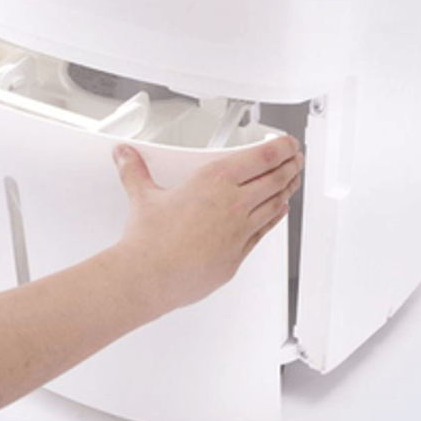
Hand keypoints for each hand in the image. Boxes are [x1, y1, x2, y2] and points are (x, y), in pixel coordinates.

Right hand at [112, 136, 303, 310]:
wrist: (150, 276)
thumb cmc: (149, 240)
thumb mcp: (142, 196)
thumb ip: (135, 171)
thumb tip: (125, 156)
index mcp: (215, 180)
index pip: (262, 157)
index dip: (282, 147)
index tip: (288, 143)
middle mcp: (233, 203)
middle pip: (275, 179)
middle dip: (290, 166)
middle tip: (295, 159)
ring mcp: (239, 230)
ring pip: (275, 204)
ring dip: (287, 190)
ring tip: (291, 181)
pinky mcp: (238, 254)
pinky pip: (263, 231)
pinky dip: (274, 218)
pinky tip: (278, 212)